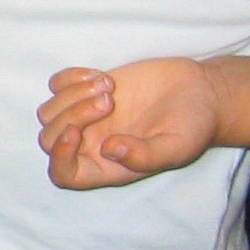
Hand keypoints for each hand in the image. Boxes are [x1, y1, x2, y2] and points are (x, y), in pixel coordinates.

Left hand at [39, 59, 221, 189]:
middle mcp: (89, 145)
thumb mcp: (177, 147)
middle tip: (109, 101)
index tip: (75, 132)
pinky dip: (69, 78)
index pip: (62, 174)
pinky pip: (56, 85)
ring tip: (109, 87)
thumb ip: (145, 156)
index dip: (58, 157)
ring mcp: (85, 117)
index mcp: (105, 168)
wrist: (201, 93)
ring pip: (48, 112)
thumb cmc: (192, 127)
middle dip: (72, 116)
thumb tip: (108, 150)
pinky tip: (101, 76)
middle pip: (50, 138)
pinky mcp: (86, 90)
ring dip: (72, 95)